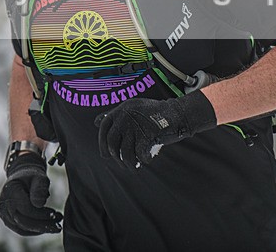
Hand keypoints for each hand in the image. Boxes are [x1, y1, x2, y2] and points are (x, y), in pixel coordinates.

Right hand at [0, 152, 62, 235]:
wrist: (23, 177)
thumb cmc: (32, 176)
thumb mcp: (39, 177)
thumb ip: (40, 188)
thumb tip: (39, 204)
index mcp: (10, 191)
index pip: (25, 209)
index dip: (41, 214)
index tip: (55, 213)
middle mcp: (3, 204)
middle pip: (23, 221)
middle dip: (42, 225)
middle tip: (59, 226)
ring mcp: (4, 214)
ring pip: (22, 229)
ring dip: (40, 230)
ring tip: (56, 226)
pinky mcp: (8, 221)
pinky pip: (21, 230)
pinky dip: (35, 231)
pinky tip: (47, 227)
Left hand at [94, 92, 215, 169]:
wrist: (179, 113)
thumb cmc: (155, 114)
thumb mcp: (132, 109)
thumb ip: (115, 115)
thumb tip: (96, 121)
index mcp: (122, 109)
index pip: (104, 126)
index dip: (102, 142)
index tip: (106, 154)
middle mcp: (126, 115)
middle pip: (112, 142)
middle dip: (115, 157)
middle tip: (122, 163)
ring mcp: (136, 124)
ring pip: (125, 152)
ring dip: (129, 163)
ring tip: (134, 166)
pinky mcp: (148, 133)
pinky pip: (140, 154)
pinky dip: (145, 160)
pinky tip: (149, 158)